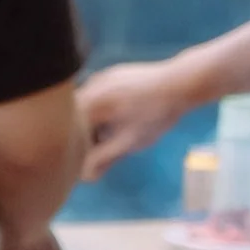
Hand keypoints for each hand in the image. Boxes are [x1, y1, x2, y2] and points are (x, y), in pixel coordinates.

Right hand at [79, 58, 205, 175]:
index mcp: (88, 104)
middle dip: (85, 135)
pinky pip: (97, 95)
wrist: (181, 81)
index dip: (76, 149)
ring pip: (85, 106)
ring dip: (92, 121)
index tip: (88, 160)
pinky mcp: (111, 73)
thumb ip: (103, 159)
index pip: (68, 133)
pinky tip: (121, 115)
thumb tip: (85, 176)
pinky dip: (101, 108)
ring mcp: (99, 78)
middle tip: (103, 148)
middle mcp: (88, 87)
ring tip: (113, 132)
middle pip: (74, 118)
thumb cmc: (155, 115)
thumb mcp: (128, 142)